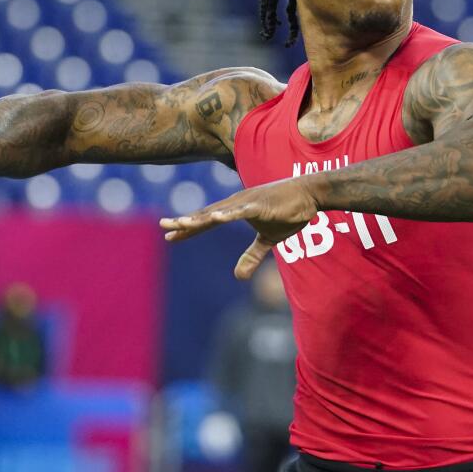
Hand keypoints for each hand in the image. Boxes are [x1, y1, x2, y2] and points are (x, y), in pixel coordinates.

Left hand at [160, 178, 319, 279]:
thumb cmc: (288, 212)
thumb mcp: (269, 240)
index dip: (189, 229)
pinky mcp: (261, 205)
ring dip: (200, 218)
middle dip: (185, 222)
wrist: (309, 194)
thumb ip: (252, 256)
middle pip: (206, 215)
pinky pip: (242, 211)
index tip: (170, 236)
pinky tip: (216, 217)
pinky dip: (228, 214)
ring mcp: (247, 203)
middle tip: (164, 226)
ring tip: (181, 223)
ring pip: (219, 212)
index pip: (207, 221)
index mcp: (235, 211)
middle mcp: (236, 205)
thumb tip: (238, 277)